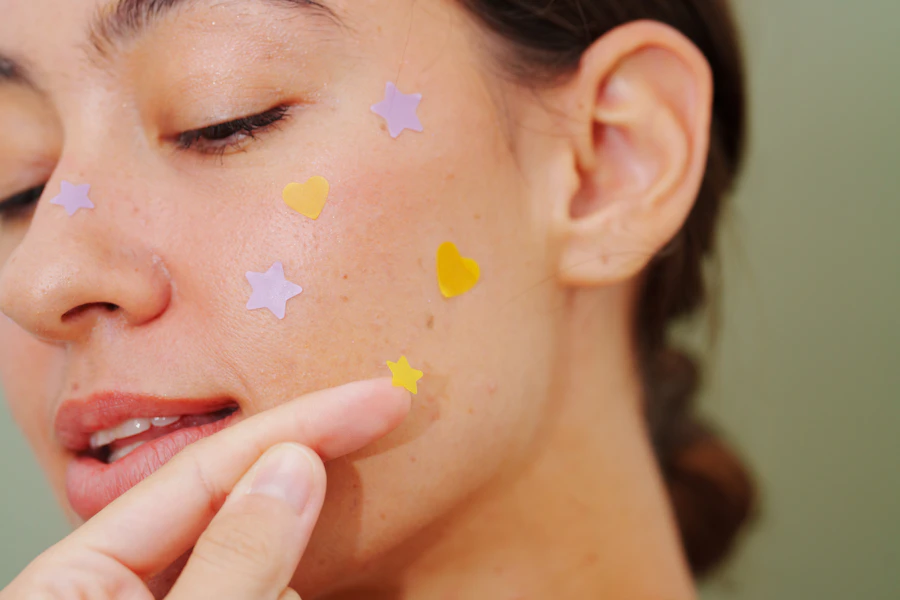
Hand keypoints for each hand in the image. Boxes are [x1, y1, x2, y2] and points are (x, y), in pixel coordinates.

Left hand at [1, 378, 410, 599]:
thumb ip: (232, 560)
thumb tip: (295, 465)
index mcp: (77, 580)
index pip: (206, 472)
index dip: (301, 426)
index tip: (381, 399)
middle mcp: (119, 590)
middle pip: (234, 506)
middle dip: (305, 476)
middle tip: (386, 412)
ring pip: (261, 562)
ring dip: (297, 560)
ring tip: (338, 546)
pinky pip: (266, 589)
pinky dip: (291, 583)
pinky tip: (313, 574)